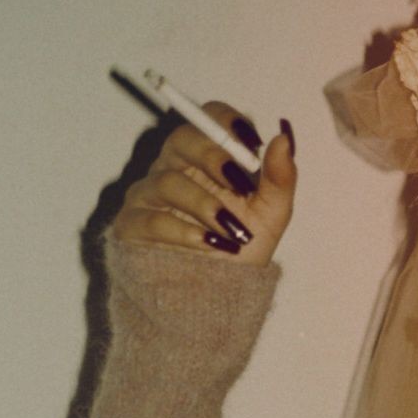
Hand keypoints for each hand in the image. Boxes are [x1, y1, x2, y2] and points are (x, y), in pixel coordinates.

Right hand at [111, 100, 295, 267]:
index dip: (227, 122)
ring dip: (205, 206)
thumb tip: (284, 138)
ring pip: (168, 181)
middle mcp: (175, 169)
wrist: (216, 298)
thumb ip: (279, 178)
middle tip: (239, 182)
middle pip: (182, 139)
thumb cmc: (239, 251)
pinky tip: (209, 246)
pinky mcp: (132, 227)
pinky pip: (152, 219)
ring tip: (232, 232)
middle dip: (212, 156)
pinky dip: (185, 233)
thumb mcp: (270, 217)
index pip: (209, 119)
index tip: (251, 142)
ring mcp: (149, 197)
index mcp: (208, 160)